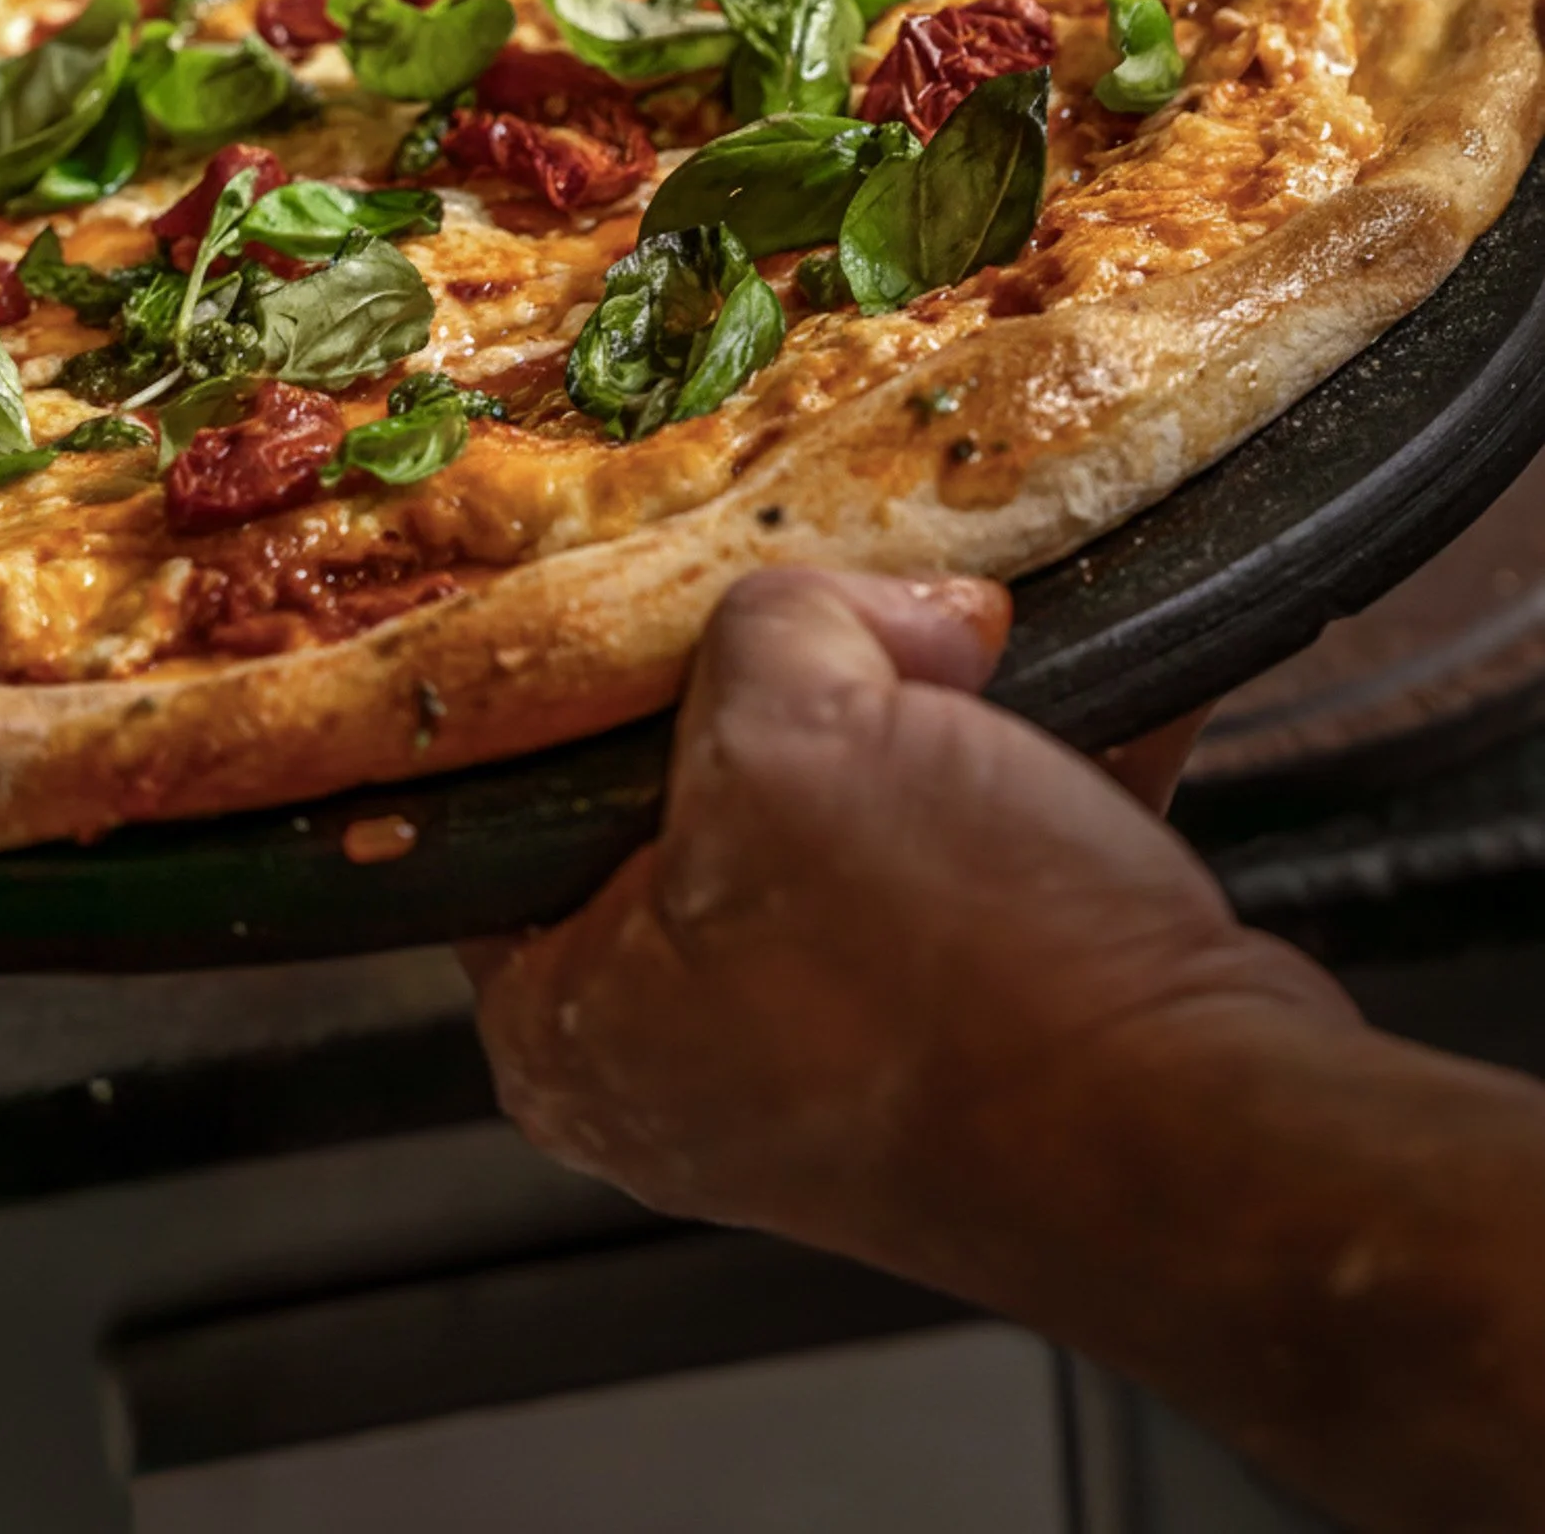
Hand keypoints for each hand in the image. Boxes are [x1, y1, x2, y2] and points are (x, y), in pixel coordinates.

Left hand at [468, 568, 1349, 1316]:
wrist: (1207, 1142)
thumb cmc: (965, 990)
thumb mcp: (798, 736)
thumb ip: (770, 623)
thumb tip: (840, 604)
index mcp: (578, 1018)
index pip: (517, 803)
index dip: (596, 672)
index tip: (661, 582)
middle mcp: (690, 1055)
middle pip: (705, 790)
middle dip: (805, 673)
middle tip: (860, 603)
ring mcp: (836, 1050)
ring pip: (857, 811)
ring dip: (934, 711)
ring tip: (978, 638)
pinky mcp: (971, 1036)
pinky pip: (977, 859)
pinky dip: (1031, 769)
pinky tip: (1087, 690)